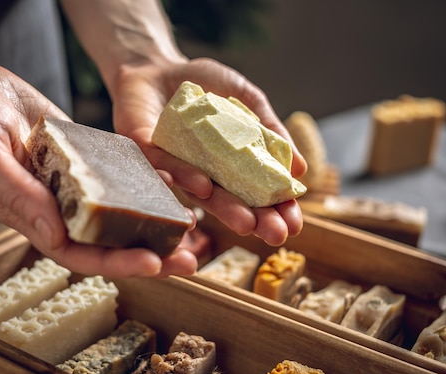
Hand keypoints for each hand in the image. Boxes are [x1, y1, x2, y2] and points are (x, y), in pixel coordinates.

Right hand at [0, 62, 197, 276]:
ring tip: (195, 226)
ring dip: (154, 220)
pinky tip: (172, 182)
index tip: (152, 263)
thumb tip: (56, 237)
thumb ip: (18, 197)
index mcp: (30, 216)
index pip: (76, 253)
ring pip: (119, 210)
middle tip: (191, 259)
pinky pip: (119, 173)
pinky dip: (144, 180)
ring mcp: (73, 181)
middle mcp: (56, 205)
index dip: (114, 263)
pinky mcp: (84, 155)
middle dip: (148, 252)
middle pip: (107, 241)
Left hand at [110, 57, 307, 245]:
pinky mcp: (145, 152)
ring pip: (199, 193)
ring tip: (246, 223)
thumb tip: (300, 169)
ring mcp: (175, 166)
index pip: (257, 192)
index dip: (276, 209)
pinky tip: (203, 186)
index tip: (294, 225)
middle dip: (256, 220)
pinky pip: (162, 167)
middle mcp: (203, 172)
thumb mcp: (246, 100)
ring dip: (223, 209)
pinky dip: (182, 176)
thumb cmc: (204, 84)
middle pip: (230, 202)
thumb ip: (270, 130)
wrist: (157, 65)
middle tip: (276, 236)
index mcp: (229, 164)